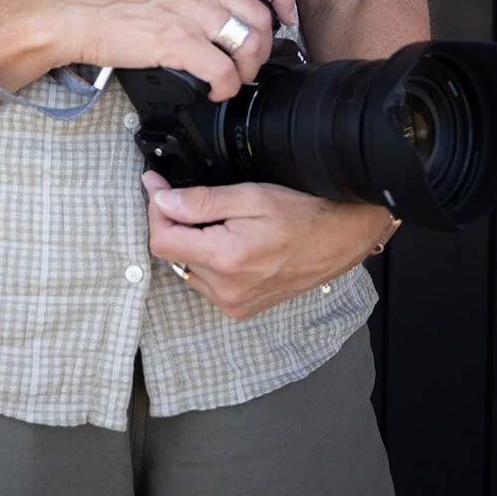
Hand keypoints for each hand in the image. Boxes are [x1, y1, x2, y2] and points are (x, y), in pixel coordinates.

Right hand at [39, 0, 294, 101]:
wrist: (71, 11)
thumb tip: (230, 6)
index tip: (286, 16)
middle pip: (260, 16)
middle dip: (261, 47)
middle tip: (249, 62)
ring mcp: (189, 8)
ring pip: (247, 45)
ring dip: (246, 71)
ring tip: (232, 79)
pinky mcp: (176, 41)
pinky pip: (224, 71)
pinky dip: (227, 87)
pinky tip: (216, 91)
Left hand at [142, 169, 395, 320]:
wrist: (341, 238)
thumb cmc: (304, 214)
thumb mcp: (252, 196)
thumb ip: (202, 201)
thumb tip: (161, 201)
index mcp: (226, 258)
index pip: (162, 241)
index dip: (155, 210)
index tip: (155, 186)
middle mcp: (226, 289)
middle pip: (174, 255)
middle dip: (177, 224)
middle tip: (193, 199)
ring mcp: (234, 303)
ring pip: (188, 270)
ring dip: (193, 245)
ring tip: (222, 224)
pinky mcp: (241, 309)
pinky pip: (207, 285)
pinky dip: (209, 263)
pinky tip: (231, 246)